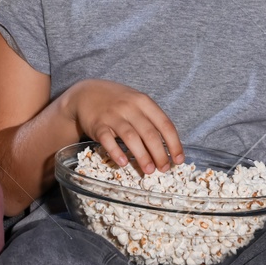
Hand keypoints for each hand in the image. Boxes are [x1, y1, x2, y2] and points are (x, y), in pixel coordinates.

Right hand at [62, 80, 183, 174]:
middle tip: (164, 169)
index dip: (174, 143)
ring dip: (142, 156)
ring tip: (149, 170)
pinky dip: (116, 152)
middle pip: (149, 133)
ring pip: (131, 137)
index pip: (164, 124)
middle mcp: (130, 107)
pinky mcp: (97, 124)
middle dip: (160, 154)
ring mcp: (113, 115)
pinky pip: (108, 140)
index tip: (179, 159)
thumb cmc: (117, 101)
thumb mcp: (136, 103)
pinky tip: (123, 163)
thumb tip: (167, 148)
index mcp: (144, 102)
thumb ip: (150, 120)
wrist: (86, 93)